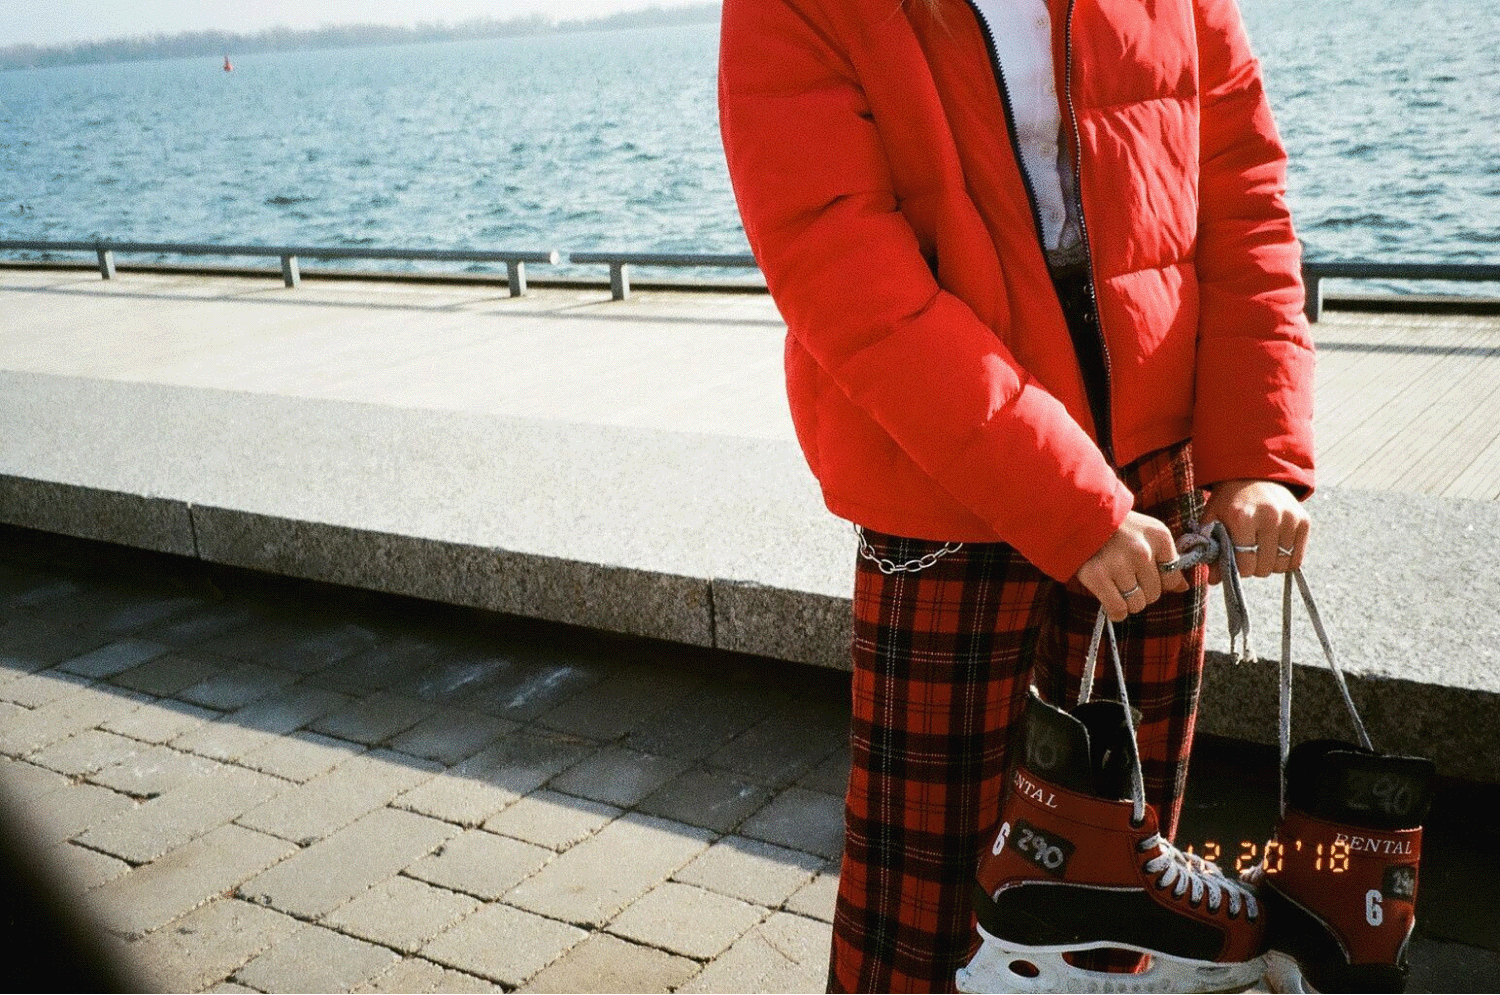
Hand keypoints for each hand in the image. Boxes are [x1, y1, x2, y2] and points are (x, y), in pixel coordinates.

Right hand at [1075, 511, 1189, 621]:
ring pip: (1136, 604)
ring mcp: (1118, 564)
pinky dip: (1116, 612)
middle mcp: (1141, 550)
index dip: (1160, 581)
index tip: (1145, 573)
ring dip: (1128, 601)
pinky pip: (1117, 609)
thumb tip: (1183, 588)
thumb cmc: (1119, 528)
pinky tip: (1111, 600)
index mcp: (1158, 536)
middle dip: (1143, 592)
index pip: (1172, 577)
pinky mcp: (1096, 575)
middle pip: (1154, 594)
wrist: (1081, 517)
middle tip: (1127, 577)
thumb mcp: (1148, 534)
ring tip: (1117, 585)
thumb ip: (1167, 559)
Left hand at [1201, 479, 1308, 581]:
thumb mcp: (1213, 520)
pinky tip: (1274, 549)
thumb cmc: (1229, 501)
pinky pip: (1297, 558)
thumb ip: (1210, 549)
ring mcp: (1290, 519)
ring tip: (1260, 551)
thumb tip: (1213, 580)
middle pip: (1264, 567)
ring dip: (1270, 564)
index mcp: (1244, 518)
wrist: (1253, 474)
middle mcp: (1270, 517)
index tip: (1235, 562)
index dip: (1239, 569)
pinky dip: (1285, 560)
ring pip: (1282, 565)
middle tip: (1247, 555)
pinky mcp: (1304, 520)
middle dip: (1253, 567)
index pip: (1246, 564)